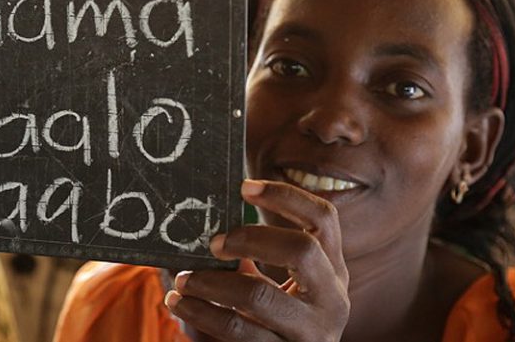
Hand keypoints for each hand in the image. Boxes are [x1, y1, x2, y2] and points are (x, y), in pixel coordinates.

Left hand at [165, 180, 349, 341]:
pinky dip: (201, 312)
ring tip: (184, 280)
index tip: (244, 187)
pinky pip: (237, 330)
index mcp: (334, 271)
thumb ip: (257, 257)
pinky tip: (180, 303)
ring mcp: (312, 333)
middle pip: (302, 249)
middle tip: (214, 243)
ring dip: (211, 282)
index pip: (324, 219)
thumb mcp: (280, 287)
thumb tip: (203, 222)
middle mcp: (333, 300)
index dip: (286, 196)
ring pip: (259, 295)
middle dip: (250, 238)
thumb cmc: (273, 321)